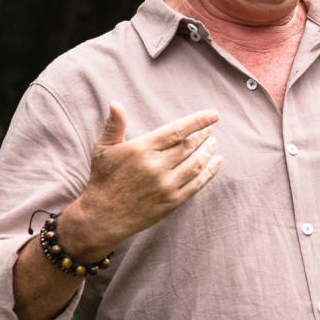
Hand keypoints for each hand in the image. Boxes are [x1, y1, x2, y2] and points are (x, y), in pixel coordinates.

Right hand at [58, 103, 224, 256]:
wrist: (103, 216)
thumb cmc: (103, 179)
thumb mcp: (103, 149)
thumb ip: (114, 126)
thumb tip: (116, 103)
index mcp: (141, 149)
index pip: (177, 130)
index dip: (198, 121)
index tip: (213, 115)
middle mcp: (156, 166)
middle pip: (190, 146)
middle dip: (204, 136)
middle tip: (210, 130)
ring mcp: (166, 185)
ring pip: (197, 163)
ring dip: (209, 151)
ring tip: (213, 143)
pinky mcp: (173, 201)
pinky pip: (198, 183)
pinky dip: (210, 171)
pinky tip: (216, 162)